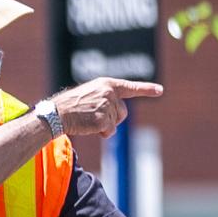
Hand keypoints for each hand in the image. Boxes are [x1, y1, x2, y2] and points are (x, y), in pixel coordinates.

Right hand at [48, 77, 164, 138]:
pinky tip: (90, 126)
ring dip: (105, 126)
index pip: (131, 87)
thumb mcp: (92, 94)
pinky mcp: (103, 119)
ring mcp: (107, 105)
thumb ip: (108, 98)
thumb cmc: (72, 105)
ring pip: (116, 123)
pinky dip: (102, 132)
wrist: (57, 113)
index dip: (147, 89)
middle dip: (113, 118)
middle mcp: (109, 93)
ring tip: (89, 119)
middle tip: (95, 116)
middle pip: (123, 112)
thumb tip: (121, 113)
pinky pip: (110, 131)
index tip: (160, 90)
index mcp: (107, 84)